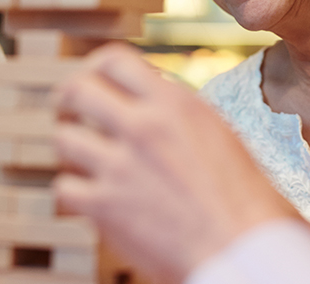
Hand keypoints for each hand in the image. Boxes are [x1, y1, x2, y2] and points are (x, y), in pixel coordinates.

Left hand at [50, 43, 300, 283]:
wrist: (246, 250)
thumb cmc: (246, 200)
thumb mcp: (219, 134)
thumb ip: (177, 115)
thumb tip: (149, 105)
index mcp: (175, 104)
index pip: (114, 59)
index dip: (96, 68)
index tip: (95, 83)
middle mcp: (144, 127)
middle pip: (77, 90)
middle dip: (68, 101)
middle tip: (71, 114)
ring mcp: (120, 166)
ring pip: (63, 138)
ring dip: (72, 149)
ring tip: (85, 160)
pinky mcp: (105, 207)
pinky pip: (65, 187)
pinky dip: (74, 192)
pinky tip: (91, 197)